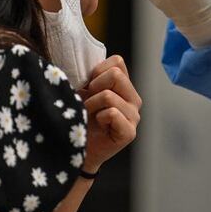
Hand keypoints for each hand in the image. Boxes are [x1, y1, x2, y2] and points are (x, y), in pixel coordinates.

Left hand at [78, 55, 140, 172]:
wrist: (76, 149)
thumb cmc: (79, 118)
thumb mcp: (84, 92)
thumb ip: (91, 77)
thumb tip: (82, 62)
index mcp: (125, 87)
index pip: (117, 61)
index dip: (97, 71)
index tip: (88, 86)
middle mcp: (134, 99)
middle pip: (115, 75)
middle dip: (94, 87)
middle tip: (87, 102)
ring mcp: (134, 116)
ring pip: (109, 95)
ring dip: (91, 105)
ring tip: (88, 115)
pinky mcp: (130, 132)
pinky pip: (112, 113)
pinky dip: (98, 118)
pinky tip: (98, 126)